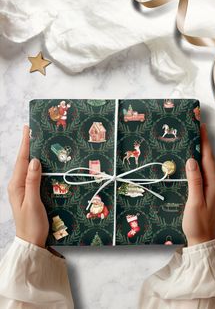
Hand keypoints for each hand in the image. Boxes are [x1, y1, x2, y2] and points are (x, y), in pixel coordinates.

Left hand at [8, 125, 48, 247]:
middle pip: (23, 161)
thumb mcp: (33, 203)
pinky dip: (37, 166)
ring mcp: (23, 189)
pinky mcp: (29, 193)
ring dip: (32, 155)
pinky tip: (43, 163)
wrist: (31, 241)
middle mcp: (18, 185)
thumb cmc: (32, 224)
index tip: (27, 129)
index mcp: (16, 185)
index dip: (25, 144)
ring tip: (39, 143)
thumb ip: (32, 181)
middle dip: (28, 146)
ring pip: (28, 168)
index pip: (22, 161)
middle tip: (34, 132)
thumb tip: (34, 160)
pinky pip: (32, 175)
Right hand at [183, 123, 214, 245]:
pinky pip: (204, 173)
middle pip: (209, 160)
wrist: (203, 239)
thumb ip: (194, 181)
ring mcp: (213, 188)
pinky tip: (193, 162)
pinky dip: (199, 164)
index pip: (208, 159)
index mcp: (214, 184)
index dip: (204, 143)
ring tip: (194, 142)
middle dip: (204, 144)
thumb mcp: (195, 202)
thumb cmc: (197, 223)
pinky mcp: (208, 192)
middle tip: (196, 131)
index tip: (201, 128)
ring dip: (201, 153)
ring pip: (207, 166)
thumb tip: (192, 161)